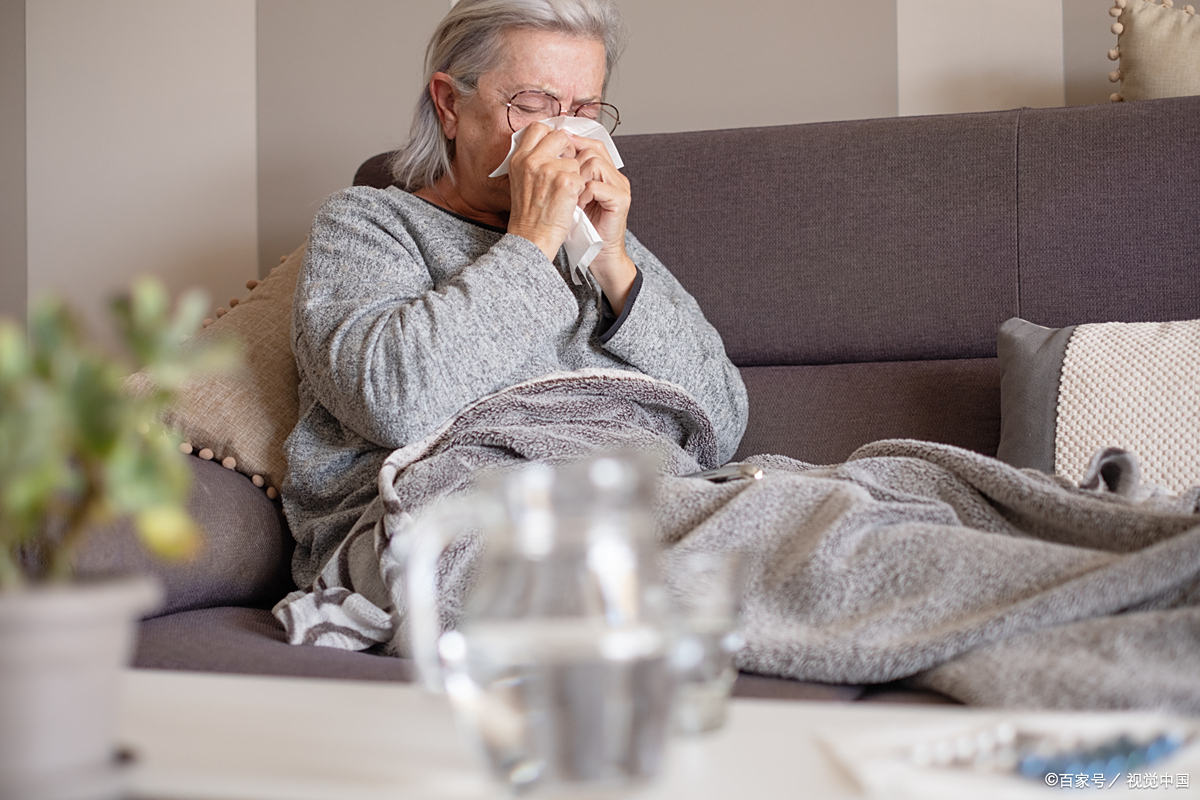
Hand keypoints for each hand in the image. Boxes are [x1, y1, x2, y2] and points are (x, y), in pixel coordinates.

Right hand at [506, 123, 585, 261]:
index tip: (557, 149)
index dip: (551, 136)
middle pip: (559, 136)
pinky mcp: (565, 182)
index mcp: (519, 158)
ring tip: (564, 193)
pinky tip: (569, 202)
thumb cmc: (529, 215)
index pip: (537, 128)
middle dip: (568, 150)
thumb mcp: (521, 181)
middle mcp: (531, 160)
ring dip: (575, 175)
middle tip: (566, 170)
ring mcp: (548, 170)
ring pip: (574, 159)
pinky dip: (580, 191)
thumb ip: (533, 161)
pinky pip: (581, 177)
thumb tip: (551, 144)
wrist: (532, 239)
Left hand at [571, 134, 636, 312]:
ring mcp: (620, 187)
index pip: (592, 144)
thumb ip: (564, 173)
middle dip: (572, 163)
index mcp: (605, 172)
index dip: (574, 142)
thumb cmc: (578, 227)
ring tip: (572, 197)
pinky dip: (584, 194)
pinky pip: (597, 185)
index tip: (555, 148)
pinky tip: (578, 206)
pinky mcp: (622, 200)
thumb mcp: (567, 194)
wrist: (596, 254)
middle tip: (563, 182)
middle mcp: (615, 176)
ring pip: (595, 163)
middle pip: (593, 149)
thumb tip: (546, 150)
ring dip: (577, 179)